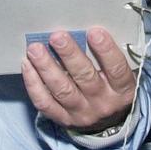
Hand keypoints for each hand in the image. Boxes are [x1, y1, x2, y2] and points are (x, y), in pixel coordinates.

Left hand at [21, 27, 137, 132]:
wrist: (109, 123)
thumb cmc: (113, 87)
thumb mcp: (120, 74)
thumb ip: (109, 56)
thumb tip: (87, 27)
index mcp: (122, 90)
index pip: (117, 69)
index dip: (106, 51)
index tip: (94, 31)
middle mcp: (103, 103)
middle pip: (85, 78)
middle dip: (69, 55)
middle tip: (57, 37)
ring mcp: (82, 113)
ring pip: (62, 90)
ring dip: (47, 67)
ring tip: (35, 49)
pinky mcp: (63, 119)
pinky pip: (45, 103)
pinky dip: (34, 84)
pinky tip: (27, 65)